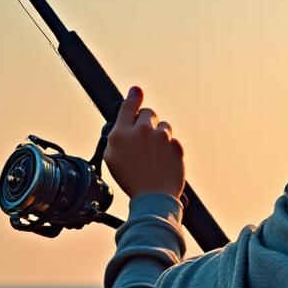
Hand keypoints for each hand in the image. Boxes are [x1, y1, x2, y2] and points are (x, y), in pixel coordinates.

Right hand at [104, 85, 185, 200]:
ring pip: (163, 126)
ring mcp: (161, 138)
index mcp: (121, 134)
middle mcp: (141, 131)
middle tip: (145, 137)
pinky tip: (164, 161)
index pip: (128, 106)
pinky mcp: (176, 146)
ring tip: (155, 154)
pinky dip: (170, 148)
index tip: (137, 90)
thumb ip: (117, 137)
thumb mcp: (112, 158)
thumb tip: (124, 123)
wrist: (154, 197)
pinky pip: (173, 140)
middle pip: (148, 113)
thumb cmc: (131, 179)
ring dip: (160, 135)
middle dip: (147, 121)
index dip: (134, 97)